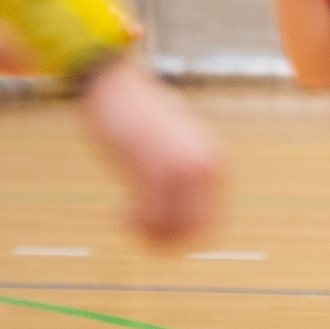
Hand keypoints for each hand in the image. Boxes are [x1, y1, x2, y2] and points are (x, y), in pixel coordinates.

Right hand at [80, 57, 221, 247]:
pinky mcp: (152, 166)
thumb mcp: (175, 144)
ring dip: (149, 236)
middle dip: (167, 242)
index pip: (213, 222)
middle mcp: (204, 165)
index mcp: (213, 161)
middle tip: (140, 234)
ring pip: (175, 227)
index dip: (186, 239)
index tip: (159, 233)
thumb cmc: (140, 116)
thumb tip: (184, 210)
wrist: (116, 85)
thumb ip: (186, 170)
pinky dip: (136, 226)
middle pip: (197, 230)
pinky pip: (152, 216)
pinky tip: (120, 214)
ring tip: (129, 223)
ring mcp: (180, 166)